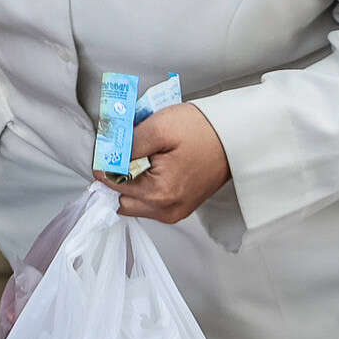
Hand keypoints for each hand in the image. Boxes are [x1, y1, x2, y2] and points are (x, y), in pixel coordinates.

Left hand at [96, 103, 231, 223]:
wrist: (235, 137)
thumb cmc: (201, 131)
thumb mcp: (157, 128)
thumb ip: (125, 146)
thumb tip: (102, 157)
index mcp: (159, 194)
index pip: (111, 186)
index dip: (105, 164)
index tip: (109, 147)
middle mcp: (167, 210)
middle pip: (120, 200)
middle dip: (115, 177)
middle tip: (124, 152)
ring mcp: (175, 211)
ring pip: (134, 202)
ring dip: (129, 182)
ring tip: (141, 157)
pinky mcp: (181, 206)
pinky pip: (149, 201)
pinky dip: (143, 185)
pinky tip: (151, 165)